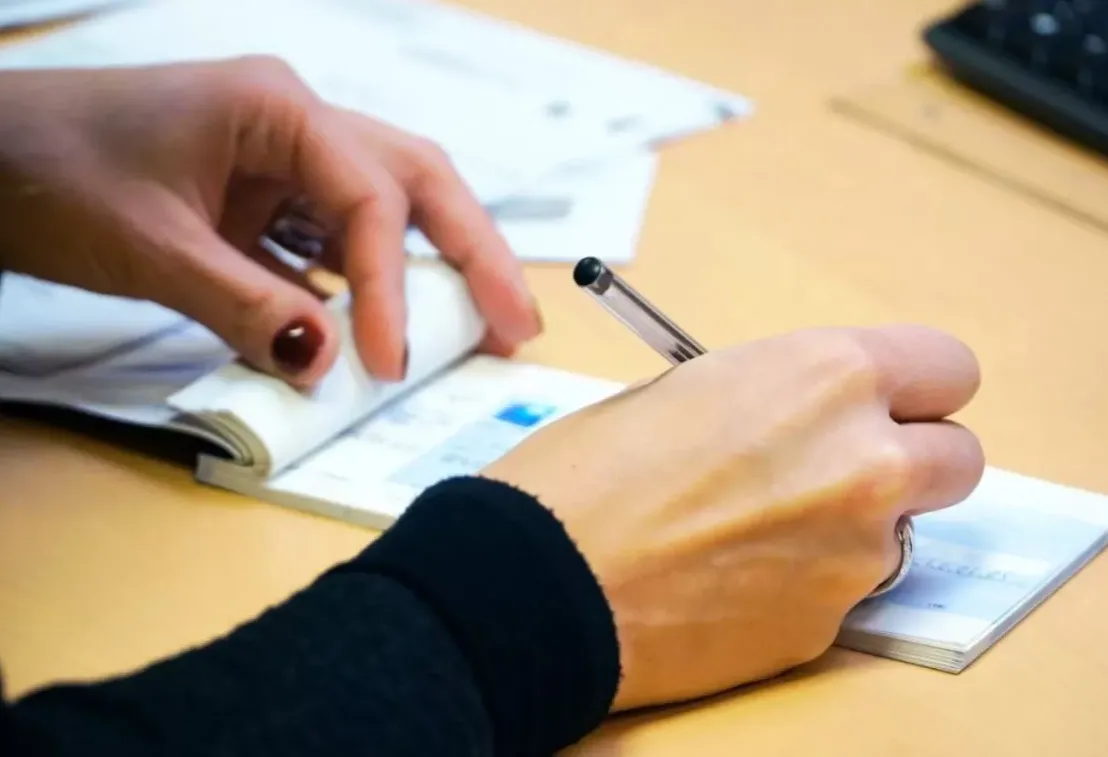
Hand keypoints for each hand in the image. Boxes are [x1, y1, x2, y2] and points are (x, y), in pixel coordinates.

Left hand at [0, 57, 540, 386]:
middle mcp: (296, 124)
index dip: (392, 286)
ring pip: (388, 211)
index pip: (369, 200)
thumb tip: (328, 368)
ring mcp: (283, 160)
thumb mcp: (151, 248)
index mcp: (276, 108)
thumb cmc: (48, 172)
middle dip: (473, 253)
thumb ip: (246, 307)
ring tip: (483, 328)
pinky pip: (336, 242)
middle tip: (519, 324)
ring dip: (435, 269)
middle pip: (416, 183)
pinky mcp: (265, 199)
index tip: (391, 363)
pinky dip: (369, 286)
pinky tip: (390, 328)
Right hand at [483, 325, 983, 710]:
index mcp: (825, 377)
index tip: (889, 405)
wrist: (538, 582)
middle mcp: (864, 462)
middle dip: (912, 461)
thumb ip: (778, 398)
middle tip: (843, 470)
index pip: (946, 368)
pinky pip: (843, 593)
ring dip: (850, 528)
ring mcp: (854, 555)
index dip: (915, 387)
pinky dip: (805, 584)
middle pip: (959, 458)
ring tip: (752, 533)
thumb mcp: (689, 389)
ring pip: (899, 533)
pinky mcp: (825, 627)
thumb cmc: (587, 473)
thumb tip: (808, 420)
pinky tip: (730, 579)